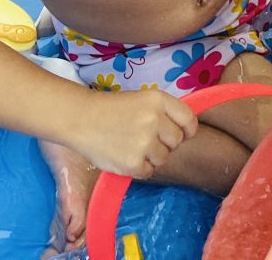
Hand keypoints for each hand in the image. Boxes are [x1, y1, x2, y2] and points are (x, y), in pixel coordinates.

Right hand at [75, 89, 197, 178]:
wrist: (82, 119)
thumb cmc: (113, 109)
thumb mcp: (143, 99)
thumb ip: (165, 113)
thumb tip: (184, 131)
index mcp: (159, 100)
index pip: (189, 120)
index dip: (187, 130)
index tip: (182, 134)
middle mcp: (154, 120)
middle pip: (177, 141)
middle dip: (165, 143)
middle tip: (147, 139)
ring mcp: (144, 142)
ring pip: (163, 158)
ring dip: (152, 156)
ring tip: (133, 146)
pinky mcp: (133, 163)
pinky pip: (148, 171)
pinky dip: (139, 168)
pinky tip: (125, 155)